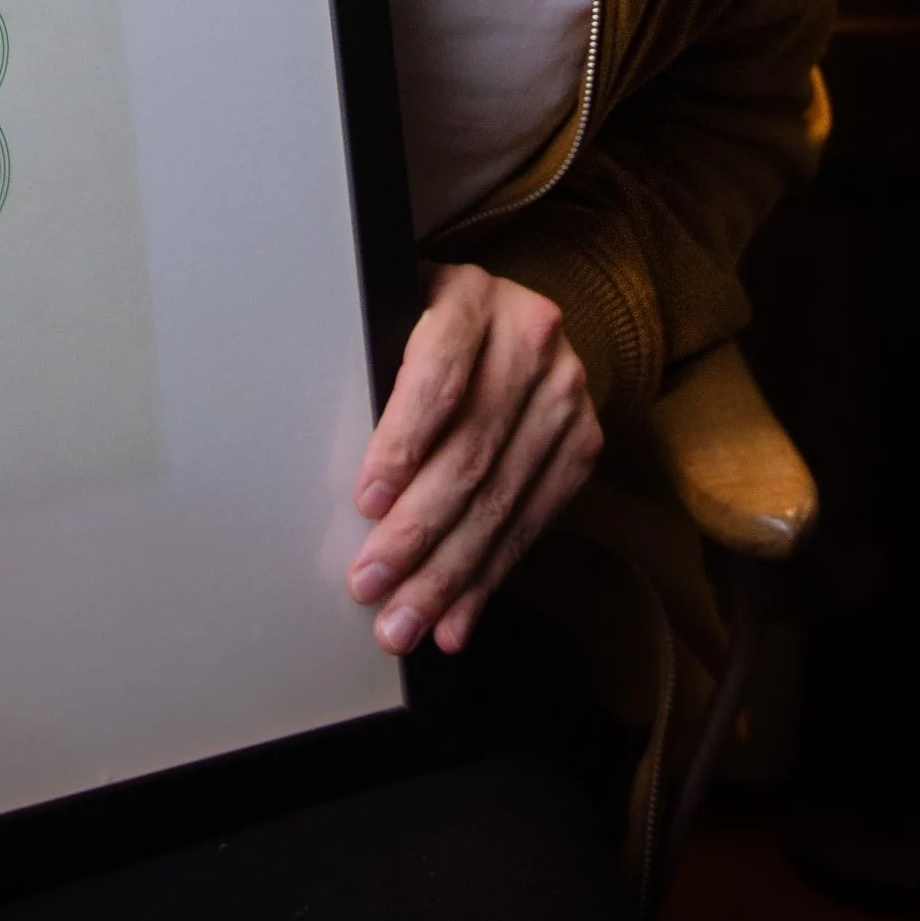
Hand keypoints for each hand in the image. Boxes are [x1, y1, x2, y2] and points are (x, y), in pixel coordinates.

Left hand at [347, 262, 601, 655]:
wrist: (513, 316)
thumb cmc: (428, 323)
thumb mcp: (398, 317)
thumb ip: (375, 369)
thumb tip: (337, 473)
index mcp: (472, 297)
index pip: (438, 378)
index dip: (401, 444)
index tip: (365, 502)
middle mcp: (530, 340)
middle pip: (470, 452)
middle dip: (416, 534)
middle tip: (370, 587)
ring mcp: (565, 394)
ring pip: (501, 499)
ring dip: (449, 574)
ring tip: (404, 622)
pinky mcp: (583, 442)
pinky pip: (532, 522)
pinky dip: (488, 578)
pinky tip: (456, 617)